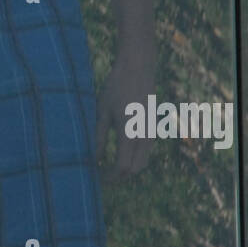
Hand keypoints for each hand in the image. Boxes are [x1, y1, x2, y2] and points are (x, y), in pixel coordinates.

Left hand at [95, 48, 156, 180]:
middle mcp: (144, 136)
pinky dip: (134, 158)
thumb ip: (99, 137)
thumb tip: (94, 159)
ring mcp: (151, 132)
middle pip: (135, 169)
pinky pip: (145, 151)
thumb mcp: (102, 111)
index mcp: (130, 133)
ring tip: (108, 165)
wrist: (138, 68)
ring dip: (127, 168)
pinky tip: (119, 152)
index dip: (110, 177)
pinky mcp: (153, 127)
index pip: (123, 167)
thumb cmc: (116, 87)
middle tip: (101, 175)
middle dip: (119, 176)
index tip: (97, 178)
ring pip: (142, 162)